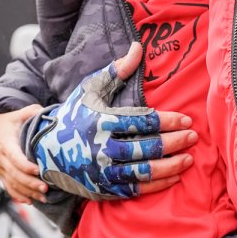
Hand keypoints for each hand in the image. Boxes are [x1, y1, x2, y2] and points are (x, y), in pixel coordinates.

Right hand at [0, 104, 45, 203]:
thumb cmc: (6, 123)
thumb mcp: (17, 115)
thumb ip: (32, 112)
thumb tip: (46, 111)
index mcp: (6, 144)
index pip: (15, 157)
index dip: (25, 166)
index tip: (38, 170)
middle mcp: (1, 159)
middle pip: (14, 174)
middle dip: (30, 183)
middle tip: (45, 188)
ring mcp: (0, 168)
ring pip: (12, 184)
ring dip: (27, 192)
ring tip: (43, 198)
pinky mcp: (1, 174)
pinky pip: (8, 188)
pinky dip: (18, 196)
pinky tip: (30, 201)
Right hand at [26, 43, 197, 200]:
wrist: (43, 150)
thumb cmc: (74, 115)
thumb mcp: (91, 90)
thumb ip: (116, 71)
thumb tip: (138, 47)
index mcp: (101, 122)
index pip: (141, 122)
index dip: (168, 121)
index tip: (187, 120)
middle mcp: (101, 149)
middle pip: (145, 148)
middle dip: (174, 143)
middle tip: (193, 137)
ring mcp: (102, 172)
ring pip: (143, 171)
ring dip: (170, 166)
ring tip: (189, 159)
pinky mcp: (103, 189)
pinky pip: (135, 189)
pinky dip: (157, 185)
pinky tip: (174, 176)